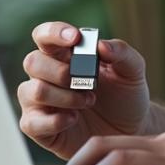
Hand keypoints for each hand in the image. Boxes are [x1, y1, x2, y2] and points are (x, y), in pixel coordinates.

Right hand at [18, 21, 151, 159]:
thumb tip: (101, 45)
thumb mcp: (133, 71)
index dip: (53, 33)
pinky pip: (31, 123)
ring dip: (64, 97)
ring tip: (89, 101)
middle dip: (60, 72)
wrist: (130, 131)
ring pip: (32, 91)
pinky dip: (54, 120)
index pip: (44, 35)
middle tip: (88, 83)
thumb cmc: (126, 96)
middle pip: (32, 61)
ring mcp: (40, 102)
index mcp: (65, 55)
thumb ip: (122, 52)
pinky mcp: (39, 128)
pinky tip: (74, 119)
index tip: (74, 39)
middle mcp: (47, 76)